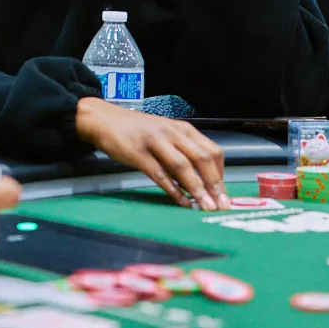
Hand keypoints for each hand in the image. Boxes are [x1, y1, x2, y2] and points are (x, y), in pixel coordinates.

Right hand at [76, 97, 228, 210]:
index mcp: (183, 129)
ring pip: (183, 167)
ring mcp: (155, 142)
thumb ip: (184, 152)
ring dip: (197, 189)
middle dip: (215, 184)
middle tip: (222, 205)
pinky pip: (160, 174)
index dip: (221, 174)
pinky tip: (182, 202)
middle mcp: (172, 133)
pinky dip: (174, 190)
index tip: (224, 194)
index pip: (212, 151)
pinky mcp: (138, 153)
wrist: (105, 120)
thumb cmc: (138, 131)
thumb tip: (203, 181)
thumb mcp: (166, 135)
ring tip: (206, 207)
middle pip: (201, 158)